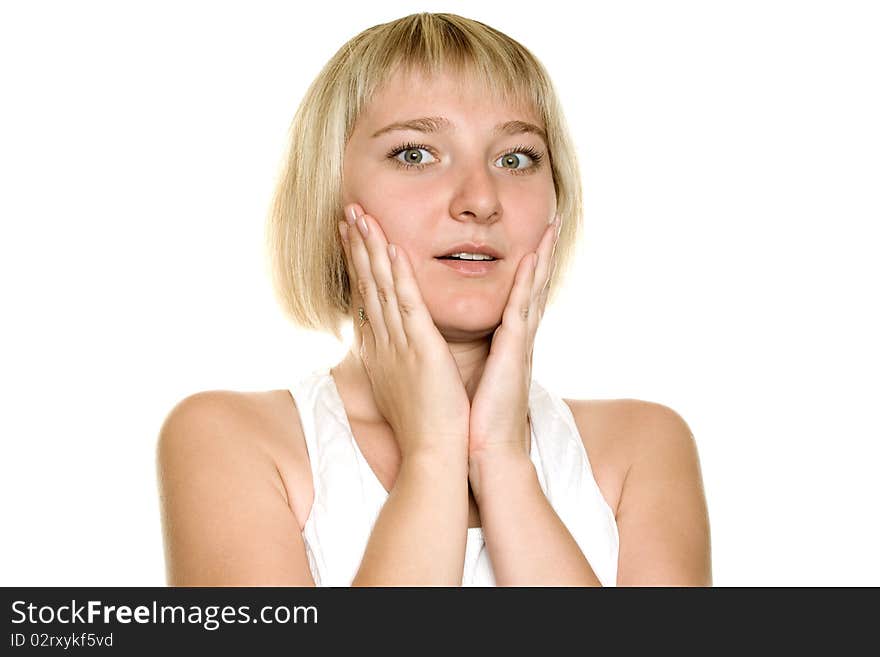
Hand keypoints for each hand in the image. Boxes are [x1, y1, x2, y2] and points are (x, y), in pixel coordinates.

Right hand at [338, 204, 470, 460]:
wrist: (432, 454)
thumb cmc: (422, 426)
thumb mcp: (401, 386)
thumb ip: (394, 362)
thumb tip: (385, 350)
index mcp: (382, 350)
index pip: (366, 297)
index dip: (358, 264)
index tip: (351, 236)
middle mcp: (384, 342)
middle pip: (367, 284)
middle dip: (357, 246)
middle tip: (349, 213)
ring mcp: (400, 345)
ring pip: (381, 288)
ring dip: (371, 250)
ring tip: (360, 217)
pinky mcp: (421, 350)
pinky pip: (408, 305)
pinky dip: (399, 276)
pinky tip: (393, 249)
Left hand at [468, 214, 561, 466]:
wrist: (486, 454)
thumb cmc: (476, 422)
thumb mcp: (477, 380)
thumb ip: (478, 359)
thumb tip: (466, 350)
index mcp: (508, 345)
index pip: (520, 298)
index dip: (528, 269)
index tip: (533, 241)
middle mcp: (519, 340)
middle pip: (534, 287)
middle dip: (544, 254)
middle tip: (554, 221)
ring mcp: (519, 345)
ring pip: (533, 291)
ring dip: (542, 257)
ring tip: (552, 227)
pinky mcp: (513, 353)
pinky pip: (520, 309)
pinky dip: (526, 283)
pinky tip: (531, 259)